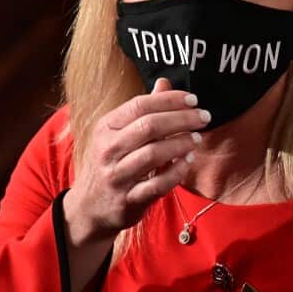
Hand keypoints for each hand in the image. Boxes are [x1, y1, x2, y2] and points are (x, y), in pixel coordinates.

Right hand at [63, 78, 207, 246]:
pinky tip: (187, 162)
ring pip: (153, 154)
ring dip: (181, 144)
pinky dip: (176, 172)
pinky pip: (157, 185)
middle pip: (149, 126)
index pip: (140, 105)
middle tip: (203, 117)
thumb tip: (164, 83)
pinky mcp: (128, 200)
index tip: (193, 99)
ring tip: (197, 139)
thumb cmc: (110, 163)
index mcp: (106, 128)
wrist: (89, 207)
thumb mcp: (117, 134)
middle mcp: (108, 149)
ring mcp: (117, 176)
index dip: (170, 100)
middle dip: (182, 119)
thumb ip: (143, 110)